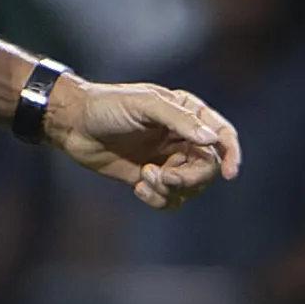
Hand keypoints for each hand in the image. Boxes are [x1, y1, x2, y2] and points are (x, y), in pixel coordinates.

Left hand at [52, 75, 241, 209]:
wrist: (73, 125)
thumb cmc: (107, 106)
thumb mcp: (144, 105)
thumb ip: (179, 120)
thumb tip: (212, 139)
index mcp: (188, 113)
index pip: (222, 135)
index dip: (231, 154)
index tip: (229, 173)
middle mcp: (182, 137)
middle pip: (208, 167)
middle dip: (189, 176)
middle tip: (164, 175)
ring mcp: (167, 159)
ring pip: (190, 186)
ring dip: (170, 188)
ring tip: (145, 178)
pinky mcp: (151, 178)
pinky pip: (170, 199)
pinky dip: (158, 198)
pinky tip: (138, 188)